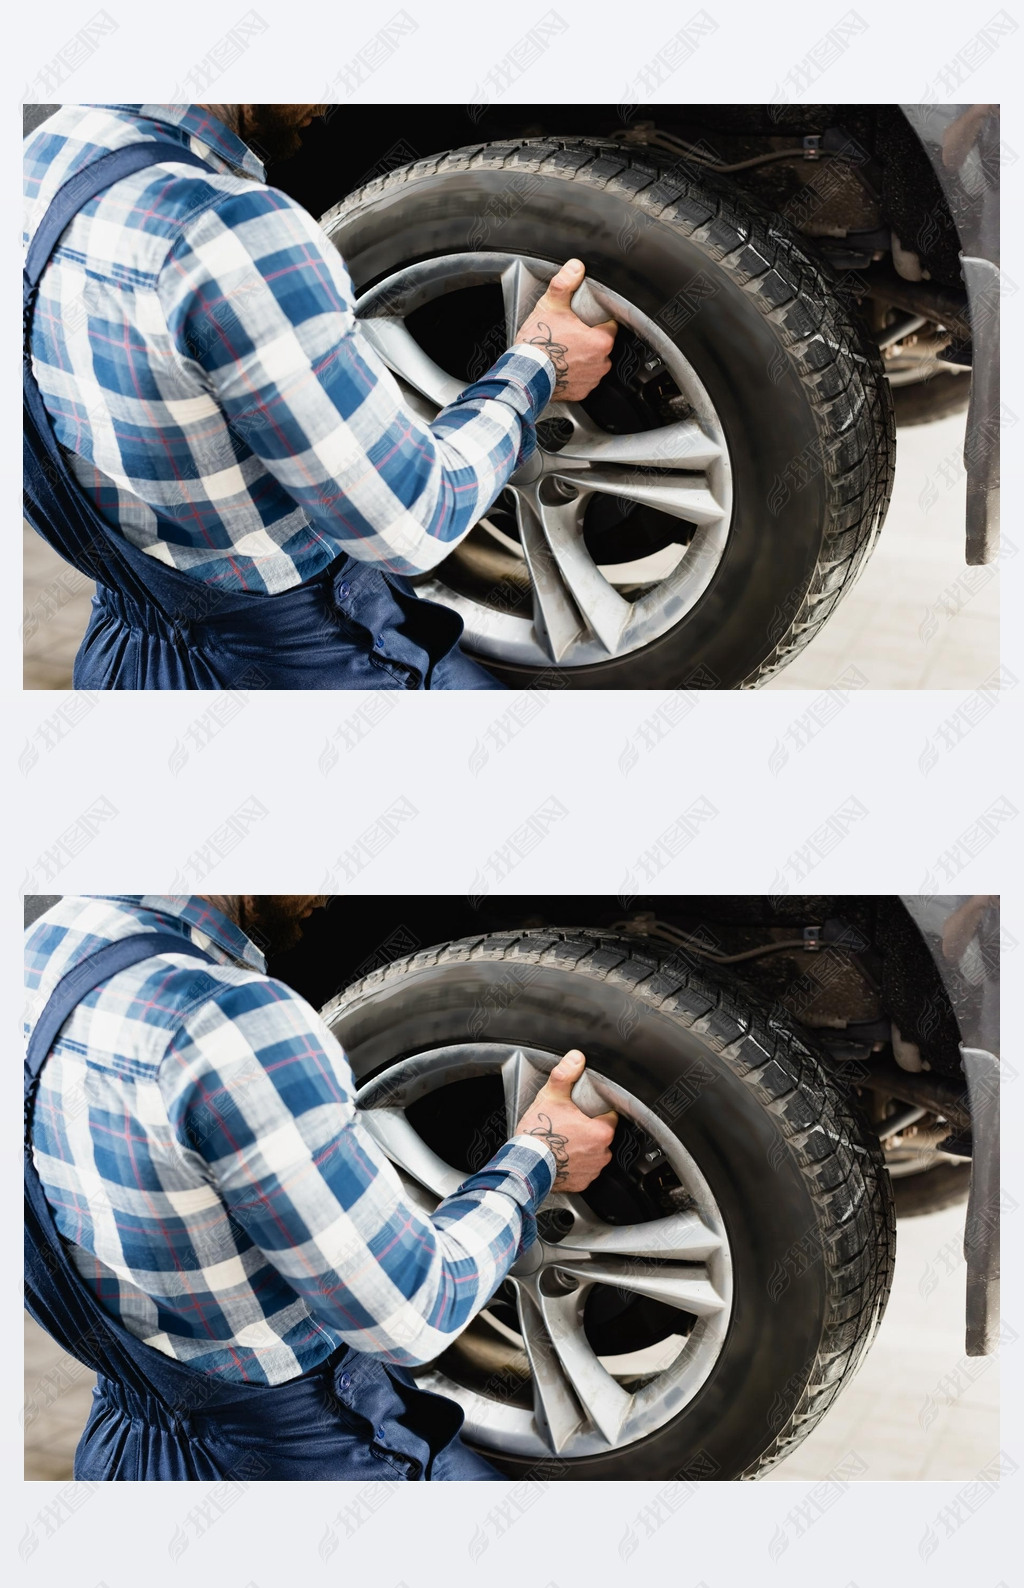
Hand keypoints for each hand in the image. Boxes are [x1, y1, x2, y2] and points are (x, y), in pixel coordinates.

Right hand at [514, 259, 617, 401]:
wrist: (525, 374)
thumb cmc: (538, 343)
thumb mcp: (551, 305)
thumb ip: (565, 283)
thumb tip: (575, 267)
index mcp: (601, 341)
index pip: (610, 325)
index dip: (597, 319)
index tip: (585, 319)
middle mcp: (601, 363)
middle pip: (602, 344)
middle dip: (589, 338)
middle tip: (570, 333)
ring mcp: (591, 380)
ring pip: (594, 363)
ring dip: (583, 357)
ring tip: (565, 350)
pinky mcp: (581, 392)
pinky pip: (583, 380)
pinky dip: (575, 374)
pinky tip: (562, 366)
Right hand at [515, 1049, 617, 1191]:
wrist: (525, 1165)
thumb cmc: (538, 1134)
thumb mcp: (552, 1096)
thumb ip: (566, 1074)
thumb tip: (576, 1058)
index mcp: (601, 1132)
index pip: (610, 1115)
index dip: (597, 1109)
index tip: (584, 1109)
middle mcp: (601, 1154)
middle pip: (601, 1134)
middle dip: (589, 1128)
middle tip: (570, 1123)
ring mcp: (592, 1171)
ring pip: (594, 1152)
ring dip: (583, 1147)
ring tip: (564, 1140)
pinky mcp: (581, 1183)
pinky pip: (584, 1170)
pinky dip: (575, 1164)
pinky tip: (562, 1156)